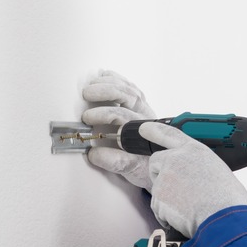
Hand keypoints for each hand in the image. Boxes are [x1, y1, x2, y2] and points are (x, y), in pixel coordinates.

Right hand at [81, 70, 154, 189]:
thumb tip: (94, 154)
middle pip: (129, 97)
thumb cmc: (147, 167)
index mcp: (144, 132)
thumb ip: (116, 162)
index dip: (105, 114)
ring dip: (109, 83)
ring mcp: (144, 109)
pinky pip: (131, 87)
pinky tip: (104, 76)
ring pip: (129, 90)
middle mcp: (146, 117)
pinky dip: (117, 79)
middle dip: (106, 93)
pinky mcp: (141, 105)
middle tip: (86, 95)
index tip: (87, 119)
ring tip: (90, 85)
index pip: (125, 118)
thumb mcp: (133, 170)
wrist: (160, 163)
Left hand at [140, 122, 246, 237]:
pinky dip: (166, 214)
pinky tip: (183, 216)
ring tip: (188, 207)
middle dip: (160, 174)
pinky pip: (157, 207)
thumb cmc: (227, 199)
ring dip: (167, 198)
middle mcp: (176, 159)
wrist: (222, 217)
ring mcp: (165, 177)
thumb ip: (200, 167)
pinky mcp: (158, 195)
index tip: (144, 128)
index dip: (154, 130)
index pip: (169, 134)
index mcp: (194, 150)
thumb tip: (197, 177)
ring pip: (157, 187)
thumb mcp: (218, 170)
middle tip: (175, 189)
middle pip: (156, 162)